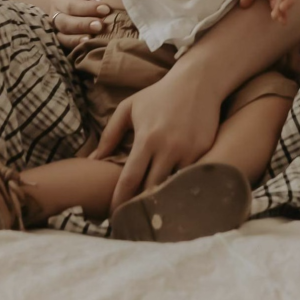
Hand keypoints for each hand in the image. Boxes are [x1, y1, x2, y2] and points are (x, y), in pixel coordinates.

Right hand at [49, 0, 109, 47]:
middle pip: (64, 22)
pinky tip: (88, 47)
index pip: (71, 4)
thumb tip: (102, 0)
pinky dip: (77, 47)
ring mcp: (58, 29)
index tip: (106, 9)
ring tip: (92, 39)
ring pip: (63, 37)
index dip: (88, 8)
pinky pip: (67, 47)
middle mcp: (56, 13)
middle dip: (82, 25)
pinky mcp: (65, 40)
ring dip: (77, 39)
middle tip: (100, 26)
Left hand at [91, 67, 222, 210]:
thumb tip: (94, 159)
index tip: (113, 213)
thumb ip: (110, 134)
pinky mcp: (205, 152)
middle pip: (151, 189)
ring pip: (173, 186)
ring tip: (152, 212)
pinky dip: (180, 187)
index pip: (130, 178)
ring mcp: (189, 152)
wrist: (197, 82)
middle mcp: (168, 148)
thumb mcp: (129, 108)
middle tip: (131, 217)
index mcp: (147, 138)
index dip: (120, 199)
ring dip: (161, 199)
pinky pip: (190, 177)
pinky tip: (173, 195)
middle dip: (140, 204)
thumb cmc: (158, 95)